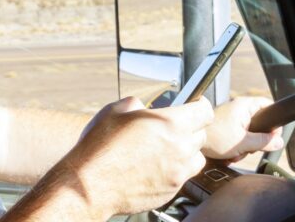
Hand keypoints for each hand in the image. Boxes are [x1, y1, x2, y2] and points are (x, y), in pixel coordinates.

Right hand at [55, 96, 214, 217]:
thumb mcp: (116, 110)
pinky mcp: (170, 191)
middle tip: (172, 128)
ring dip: (186, 151)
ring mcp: (177, 172)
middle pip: (201, 135)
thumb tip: (142, 108)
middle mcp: (180, 149)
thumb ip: (137, 105)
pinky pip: (182, 177)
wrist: (90, 184)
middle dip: (190, 128)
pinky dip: (175, 170)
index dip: (200, 105)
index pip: (204, 111)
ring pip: (196, 158)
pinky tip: (154, 166)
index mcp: (170, 124)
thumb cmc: (100, 148)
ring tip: (165, 149)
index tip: (195, 104)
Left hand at [201, 97, 283, 160]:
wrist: (191, 142)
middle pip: (259, 122)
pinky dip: (236, 146)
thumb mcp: (244, 142)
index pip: (267, 105)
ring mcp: (231, 117)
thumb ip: (264, 142)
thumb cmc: (213, 137)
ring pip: (248, 132)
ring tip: (235, 151)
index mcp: (244, 106)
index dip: (273, 121)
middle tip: (249, 147)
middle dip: (256, 140)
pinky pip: (238, 136)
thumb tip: (279, 141)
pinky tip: (229, 153)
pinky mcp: (225, 126)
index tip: (273, 135)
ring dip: (244, 146)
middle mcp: (237, 108)